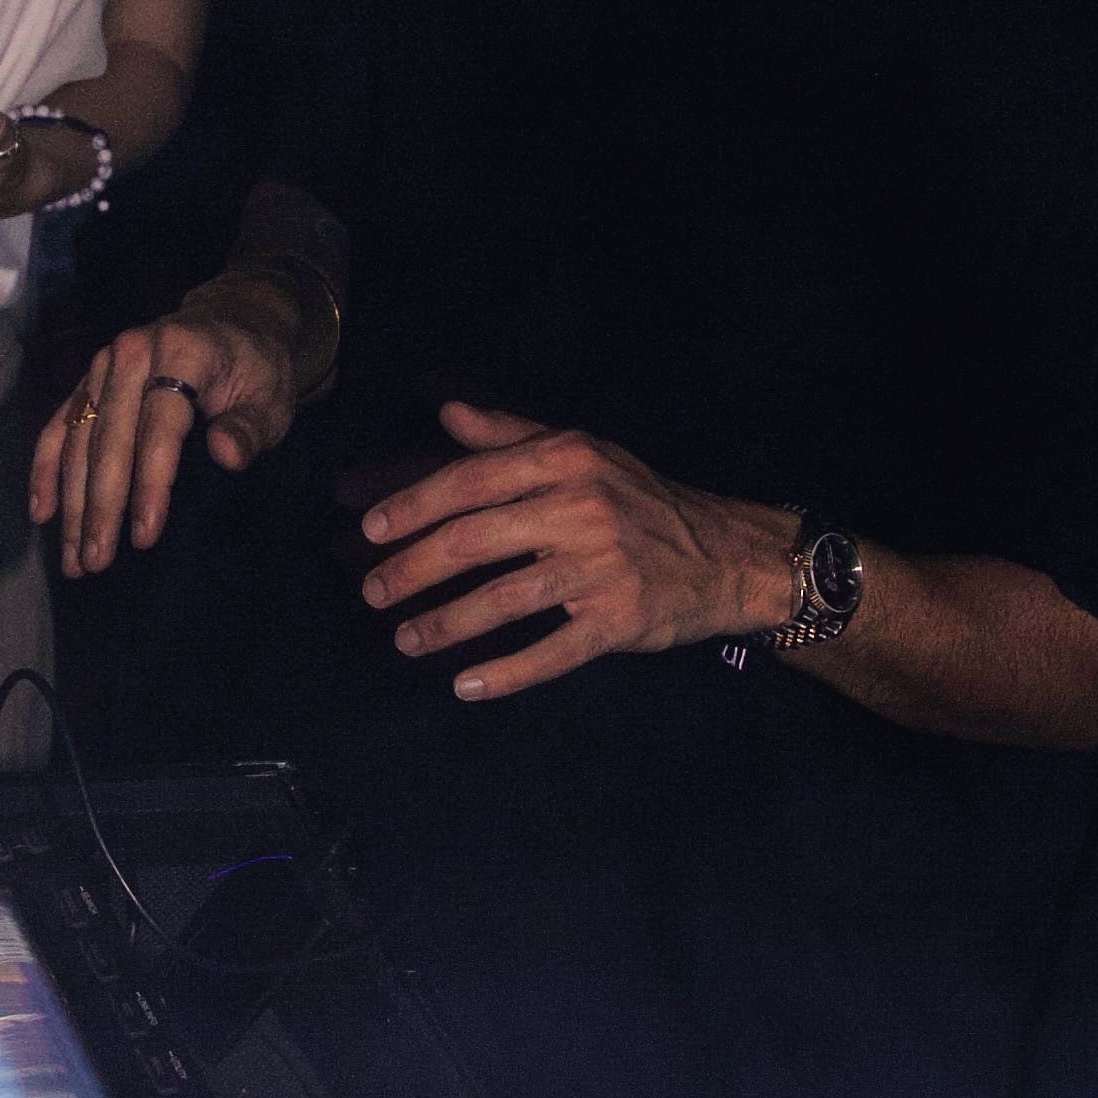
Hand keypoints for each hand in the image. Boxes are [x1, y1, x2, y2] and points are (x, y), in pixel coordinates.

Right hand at [31, 277, 313, 573]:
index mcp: (180, 352)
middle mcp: (131, 354)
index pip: (160, 427)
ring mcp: (101, 367)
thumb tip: (227, 455)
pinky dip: (46, 471)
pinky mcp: (87, 382)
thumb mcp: (271, 398)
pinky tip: (42, 513)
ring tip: (75, 558)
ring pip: (79, 441)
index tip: (144, 537)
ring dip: (72, 502)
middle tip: (96, 562)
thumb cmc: (255, 371)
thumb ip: (250, 428)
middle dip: (100, 506)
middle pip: (109, 439)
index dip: (150, 483)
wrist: (230, 324)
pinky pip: (59, 428)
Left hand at [359, 400, 783, 699]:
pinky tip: (465, 685)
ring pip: (504, 601)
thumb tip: (446, 411)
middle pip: (474, 541)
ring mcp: (602, 568)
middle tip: (373, 593)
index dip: (413, 506)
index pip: (471, 480)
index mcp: (565, 461)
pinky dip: (506, 673)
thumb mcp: (584, 452)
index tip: (370, 530)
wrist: (728, 554)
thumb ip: (511, 433)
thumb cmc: (642, 500)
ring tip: (406, 641)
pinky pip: (553, 652)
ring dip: (445, 625)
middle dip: (412, 570)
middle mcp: (581, 509)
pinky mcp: (619, 621)